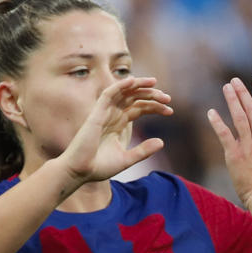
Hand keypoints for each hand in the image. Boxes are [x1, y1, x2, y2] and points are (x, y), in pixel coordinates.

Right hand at [52, 75, 172, 188]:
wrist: (80, 171)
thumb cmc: (99, 166)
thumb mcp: (127, 159)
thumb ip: (144, 151)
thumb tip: (162, 142)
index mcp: (119, 124)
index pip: (139, 108)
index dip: (155, 107)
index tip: (170, 110)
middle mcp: (113, 115)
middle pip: (134, 98)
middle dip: (151, 95)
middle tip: (167, 98)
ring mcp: (105, 113)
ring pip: (124, 92)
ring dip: (139, 86)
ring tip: (155, 84)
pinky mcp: (97, 113)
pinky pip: (109, 94)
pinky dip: (120, 85)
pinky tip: (133, 80)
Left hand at [207, 77, 251, 206]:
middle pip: (251, 109)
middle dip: (243, 92)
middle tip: (234, 81)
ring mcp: (247, 146)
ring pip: (238, 117)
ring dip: (231, 100)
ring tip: (226, 88)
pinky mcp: (233, 156)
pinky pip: (224, 135)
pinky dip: (217, 122)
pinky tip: (211, 112)